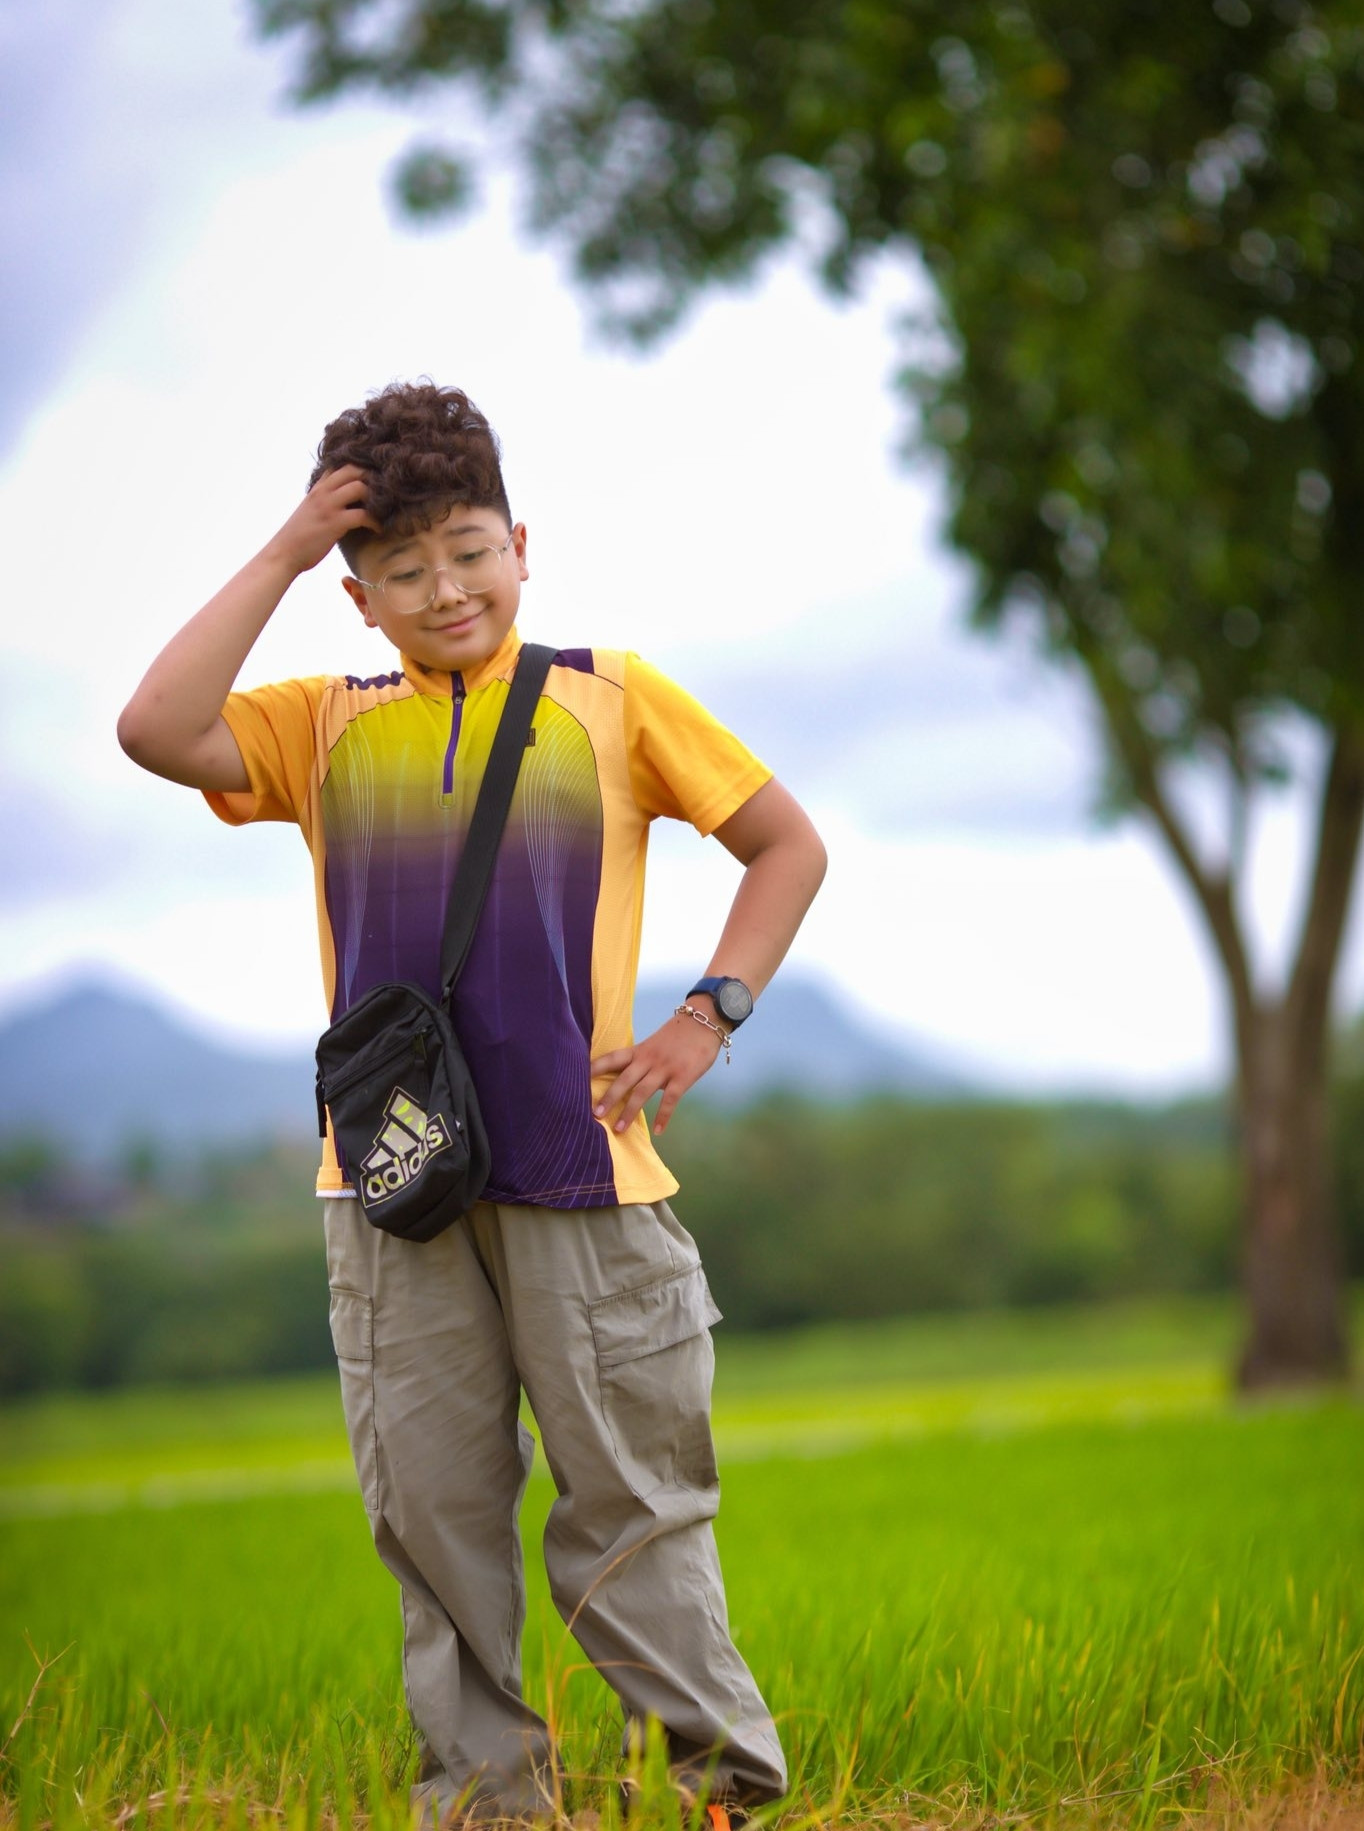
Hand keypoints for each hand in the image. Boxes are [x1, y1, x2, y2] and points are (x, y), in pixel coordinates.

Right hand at [263, 464, 377, 576]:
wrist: (284, 553)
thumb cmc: (300, 535)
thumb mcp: (311, 508)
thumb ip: (326, 498)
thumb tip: (346, 498)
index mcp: (319, 487)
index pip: (342, 464)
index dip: (361, 468)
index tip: (375, 479)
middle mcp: (323, 491)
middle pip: (354, 469)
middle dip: (373, 479)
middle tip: (385, 494)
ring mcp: (328, 505)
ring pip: (360, 487)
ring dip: (377, 499)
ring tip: (383, 510)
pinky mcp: (334, 523)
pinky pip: (363, 515)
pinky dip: (375, 522)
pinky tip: (378, 529)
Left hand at [591, 1009, 725, 1136]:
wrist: (705, 1020)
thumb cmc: (680, 1035)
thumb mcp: (656, 1043)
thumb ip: (644, 1060)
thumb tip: (631, 1080)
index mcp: (640, 1050)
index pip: (612, 1058)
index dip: (595, 1068)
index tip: (578, 1079)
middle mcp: (649, 1059)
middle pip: (623, 1080)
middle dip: (608, 1098)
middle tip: (594, 1114)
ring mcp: (665, 1068)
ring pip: (642, 1093)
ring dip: (629, 1112)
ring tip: (619, 1129)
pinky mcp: (683, 1077)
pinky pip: (670, 1100)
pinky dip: (663, 1116)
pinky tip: (659, 1131)